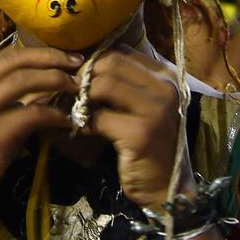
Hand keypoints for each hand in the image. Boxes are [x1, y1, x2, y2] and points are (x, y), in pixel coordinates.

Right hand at [0, 47, 79, 227]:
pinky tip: (66, 121)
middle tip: (78, 64)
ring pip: (25, 81)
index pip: (7, 56)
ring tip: (76, 89)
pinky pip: (32, 114)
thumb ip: (4, 98)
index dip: (40, 53)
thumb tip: (45, 87)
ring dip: (56, 81)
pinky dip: (54, 115)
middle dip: (52, 59)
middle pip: (17, 61)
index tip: (64, 56)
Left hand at [83, 46, 192, 210]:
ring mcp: (156, 109)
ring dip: (83, 96)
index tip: (82, 78)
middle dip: (85, 76)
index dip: (95, 61)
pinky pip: (99, 116)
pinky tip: (84, 129)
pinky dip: (85, 121)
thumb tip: (84, 66)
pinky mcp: (141, 132)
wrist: (167, 186)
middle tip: (72, 93)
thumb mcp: (143, 108)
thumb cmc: (151, 146)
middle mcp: (165, 88)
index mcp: (166, 77)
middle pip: (110, 62)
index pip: (121, 52)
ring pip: (103, 84)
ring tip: (77, 109)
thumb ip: (124, 85)